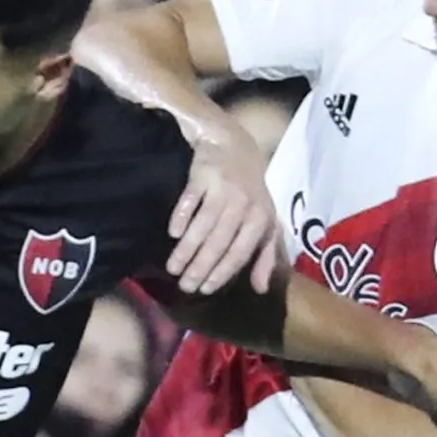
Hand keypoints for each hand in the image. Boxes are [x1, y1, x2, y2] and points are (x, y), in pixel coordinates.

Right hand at [166, 129, 282, 295]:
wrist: (234, 147)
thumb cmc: (249, 193)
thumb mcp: (264, 223)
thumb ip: (264, 256)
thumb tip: (261, 289)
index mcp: (260, 219)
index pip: (239, 253)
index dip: (222, 273)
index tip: (204, 290)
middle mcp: (243, 205)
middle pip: (219, 242)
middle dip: (201, 267)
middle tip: (184, 285)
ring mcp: (223, 189)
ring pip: (203, 225)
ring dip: (187, 249)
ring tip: (173, 268)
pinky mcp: (203, 174)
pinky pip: (190, 199)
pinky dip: (181, 216)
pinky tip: (172, 233)